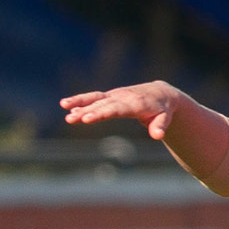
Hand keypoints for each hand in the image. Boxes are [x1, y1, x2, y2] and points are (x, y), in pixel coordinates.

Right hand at [60, 82, 187, 138]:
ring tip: (63, 106)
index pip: (116, 109)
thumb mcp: (165, 118)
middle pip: (102, 104)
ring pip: (95, 99)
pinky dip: (81, 101)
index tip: (88, 118)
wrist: (160, 93)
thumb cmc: (162, 109)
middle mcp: (122, 97)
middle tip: (71, 118)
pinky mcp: (110, 96)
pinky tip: (67, 107)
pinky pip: (94, 97)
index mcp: (135, 104)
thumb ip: (160, 126)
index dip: (101, 113)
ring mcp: (115, 95)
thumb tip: (158, 136)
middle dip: (86, 111)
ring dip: (79, 103)